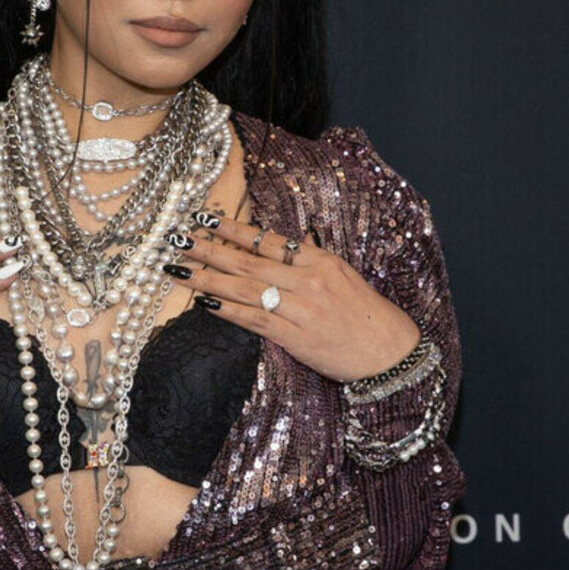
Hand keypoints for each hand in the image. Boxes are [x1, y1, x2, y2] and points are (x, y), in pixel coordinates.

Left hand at [163, 212, 420, 383]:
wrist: (388, 351)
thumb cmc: (365, 315)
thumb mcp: (341, 276)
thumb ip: (308, 263)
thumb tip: (276, 248)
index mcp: (319, 260)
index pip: (268, 240)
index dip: (234, 229)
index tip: (205, 219)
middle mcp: (307, 279)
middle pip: (248, 261)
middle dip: (210, 250)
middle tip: (179, 240)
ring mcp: (300, 308)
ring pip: (245, 288)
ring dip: (209, 278)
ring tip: (180, 270)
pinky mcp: (295, 336)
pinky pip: (254, 320)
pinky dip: (228, 310)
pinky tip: (205, 303)